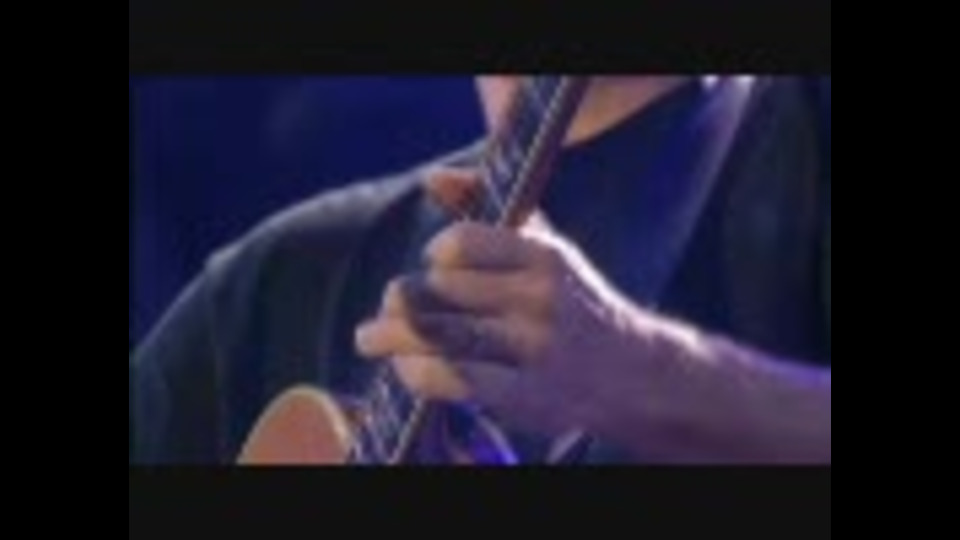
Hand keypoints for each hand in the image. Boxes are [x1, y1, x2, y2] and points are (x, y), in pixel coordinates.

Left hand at [354, 168, 712, 441]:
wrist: (633, 373)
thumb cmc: (575, 302)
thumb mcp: (544, 247)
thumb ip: (487, 210)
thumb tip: (434, 178)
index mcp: (543, 257)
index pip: (463, 243)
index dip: (437, 252)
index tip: (432, 265)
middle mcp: (539, 299)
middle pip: (440, 291)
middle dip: (402, 300)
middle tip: (386, 309)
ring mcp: (532, 348)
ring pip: (438, 335)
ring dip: (391, 337)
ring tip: (370, 337)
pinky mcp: (523, 394)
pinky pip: (450, 378)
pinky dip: (417, 372)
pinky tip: (405, 367)